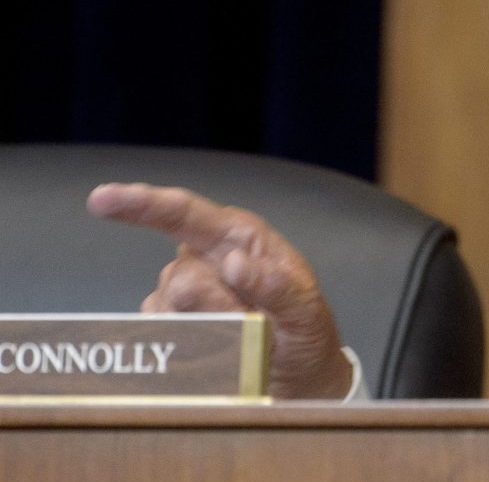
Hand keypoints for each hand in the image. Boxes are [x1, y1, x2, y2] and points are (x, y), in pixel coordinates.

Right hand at [87, 183, 352, 399]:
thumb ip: (277, 287)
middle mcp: (204, 256)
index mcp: (239, 236)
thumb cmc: (305, 332)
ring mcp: (182, 291)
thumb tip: (234, 263)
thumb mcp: (305, 310)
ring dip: (208, 331)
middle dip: (213, 309)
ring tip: (245, 335)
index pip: (184, 213)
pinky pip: (162, 336)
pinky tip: (218, 347)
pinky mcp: (169, 322)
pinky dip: (190, 346)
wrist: (296, 374)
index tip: (101, 199)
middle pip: (179, 281)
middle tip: (252, 323)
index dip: (141, 203)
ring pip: (168, 313)